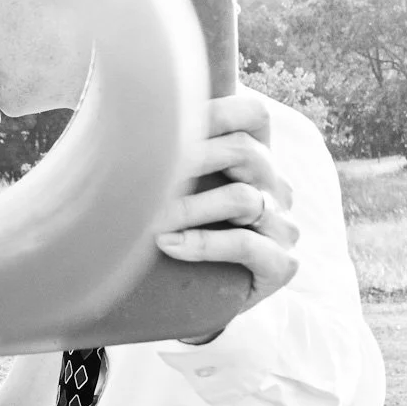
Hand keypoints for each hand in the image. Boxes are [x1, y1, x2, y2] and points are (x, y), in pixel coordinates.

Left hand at [153, 93, 299, 330]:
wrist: (203, 295)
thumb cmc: (185, 228)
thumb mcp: (183, 184)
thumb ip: (170, 151)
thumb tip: (123, 112)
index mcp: (257, 157)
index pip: (253, 115)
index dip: (217, 110)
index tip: (169, 121)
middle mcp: (276, 186)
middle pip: (245, 151)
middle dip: (191, 157)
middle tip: (147, 168)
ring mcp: (283, 225)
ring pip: (242, 199)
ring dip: (189, 207)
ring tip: (150, 218)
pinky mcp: (282, 263)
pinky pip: (246, 246)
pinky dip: (203, 244)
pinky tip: (168, 245)